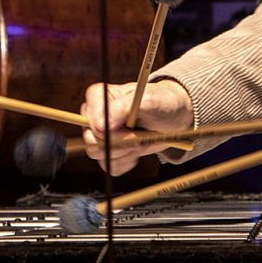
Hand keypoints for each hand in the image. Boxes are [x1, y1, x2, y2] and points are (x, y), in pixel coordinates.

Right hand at [79, 79, 193, 173]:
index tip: (127, 128)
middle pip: (91, 140)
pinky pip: (111, 166)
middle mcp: (95, 115)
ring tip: (140, 140)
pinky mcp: (108, 152)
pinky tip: (137, 150)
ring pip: (99, 155)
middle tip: (139, 136)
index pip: (89, 117)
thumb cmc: (160, 103)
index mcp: (99, 96)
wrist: (172, 118)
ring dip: (125, 152)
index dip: (107, 127)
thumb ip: (122, 107)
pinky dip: (128, 162)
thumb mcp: (148, 100)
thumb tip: (101, 125)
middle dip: (120, 143)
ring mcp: (99, 135)